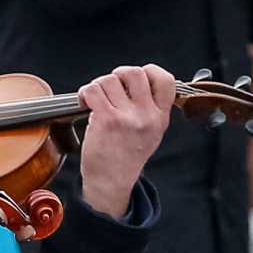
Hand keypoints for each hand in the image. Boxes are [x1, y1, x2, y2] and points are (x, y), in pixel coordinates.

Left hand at [76, 65, 176, 215]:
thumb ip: (151, 107)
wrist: (111, 181)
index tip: (137, 77)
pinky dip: (86, 92)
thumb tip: (140, 80)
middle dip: (119, 75)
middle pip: (135, 72)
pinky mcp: (106, 120)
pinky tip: (86, 102)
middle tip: (112, 86)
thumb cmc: (127, 156)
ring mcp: (126, 117)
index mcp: (160, 117)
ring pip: (110, 80)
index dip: (150, 71)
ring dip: (99, 85)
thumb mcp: (152, 132)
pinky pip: (93, 90)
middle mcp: (146, 116)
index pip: (166, 80)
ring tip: (98, 99)